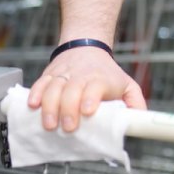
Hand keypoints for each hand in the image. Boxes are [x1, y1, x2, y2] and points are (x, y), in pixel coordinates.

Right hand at [26, 46, 146, 132]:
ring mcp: (63, 74)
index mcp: (101, 79)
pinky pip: (40, 83)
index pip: (95, 86)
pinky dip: (35, 94)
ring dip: (49, 106)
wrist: (86, 46)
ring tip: (49, 124)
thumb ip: (135, 103)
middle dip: (68, 109)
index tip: (88, 111)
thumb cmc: (106, 72)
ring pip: (53, 87)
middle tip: (68, 127)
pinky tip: (32, 106)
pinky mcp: (49, 75)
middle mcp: (81, 75)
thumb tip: (141, 123)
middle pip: (72, 89)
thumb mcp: (126, 84)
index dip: (90, 98)